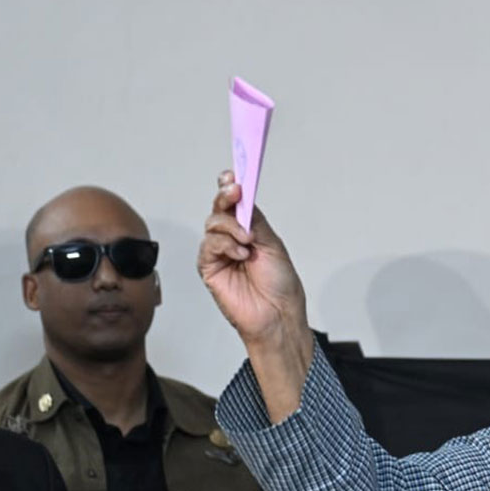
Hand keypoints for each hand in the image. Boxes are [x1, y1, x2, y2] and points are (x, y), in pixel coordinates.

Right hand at [198, 171, 313, 420]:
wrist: (278, 314)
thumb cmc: (280, 284)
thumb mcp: (273, 245)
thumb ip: (255, 220)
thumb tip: (243, 195)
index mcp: (249, 230)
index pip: (234, 204)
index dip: (230, 187)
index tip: (233, 176)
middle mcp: (231, 239)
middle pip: (219, 208)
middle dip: (226, 197)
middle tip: (235, 193)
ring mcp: (219, 253)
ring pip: (212, 224)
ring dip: (230, 227)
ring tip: (248, 242)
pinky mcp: (209, 268)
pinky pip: (209, 245)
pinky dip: (225, 245)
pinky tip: (241, 254)